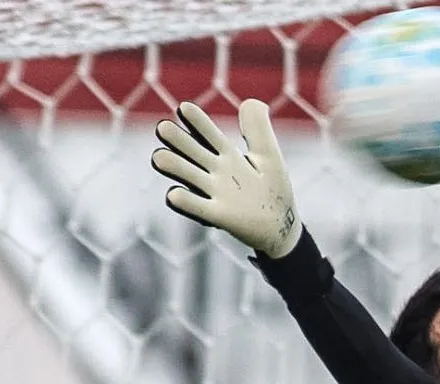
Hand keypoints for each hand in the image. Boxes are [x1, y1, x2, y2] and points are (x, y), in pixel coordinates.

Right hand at [150, 99, 300, 258]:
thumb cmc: (272, 189)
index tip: (183, 108)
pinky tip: (173, 194)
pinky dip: (188, 203)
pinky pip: (201, 209)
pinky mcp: (220, 216)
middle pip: (195, 154)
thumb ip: (258, 129)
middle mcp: (217, 174)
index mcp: (228, 157)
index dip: (198, 123)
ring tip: (158, 157)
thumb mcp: (268, 155)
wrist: (280, 226)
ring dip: (175, 168)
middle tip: (162, 128)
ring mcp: (216, 195)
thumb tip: (251, 101)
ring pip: (192, 178)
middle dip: (179, 142)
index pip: (210, 136)